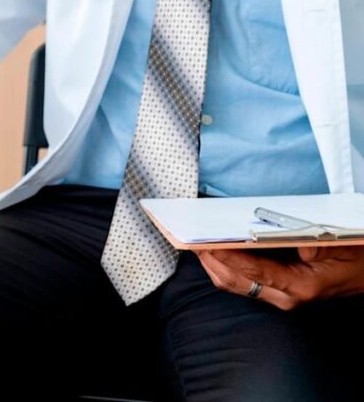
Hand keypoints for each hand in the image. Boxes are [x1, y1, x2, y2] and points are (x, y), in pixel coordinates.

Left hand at [197, 246, 363, 309]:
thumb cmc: (356, 259)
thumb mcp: (339, 245)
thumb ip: (310, 243)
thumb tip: (281, 237)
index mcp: (299, 286)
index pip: (251, 271)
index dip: (225, 255)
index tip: (205, 241)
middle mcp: (285, 297)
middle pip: (234, 281)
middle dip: (209, 260)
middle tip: (190, 238)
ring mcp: (279, 298)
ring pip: (234, 284)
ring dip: (213, 264)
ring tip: (195, 242)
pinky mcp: (277, 294)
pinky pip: (242, 283)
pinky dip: (225, 267)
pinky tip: (214, 250)